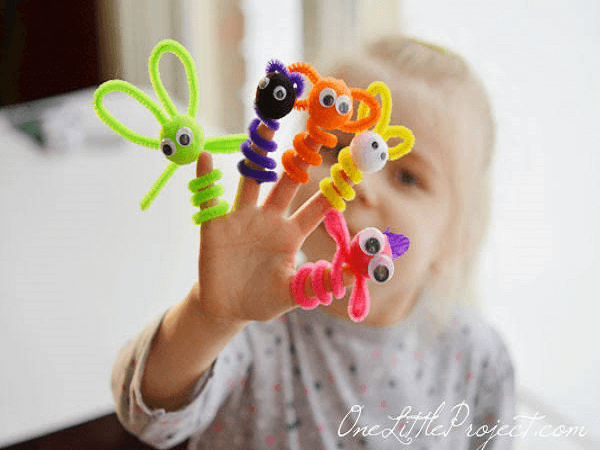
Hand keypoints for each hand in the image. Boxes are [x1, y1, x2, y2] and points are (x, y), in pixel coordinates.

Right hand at [191, 128, 352, 323]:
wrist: (227, 309)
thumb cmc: (263, 300)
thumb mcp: (294, 293)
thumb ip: (320, 282)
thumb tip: (354, 273)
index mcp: (292, 234)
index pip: (317, 207)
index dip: (335, 189)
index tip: (352, 167)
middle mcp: (269, 219)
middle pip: (288, 183)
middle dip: (301, 158)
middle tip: (315, 128)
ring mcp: (242, 219)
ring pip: (251, 180)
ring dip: (257, 154)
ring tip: (265, 124)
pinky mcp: (215, 227)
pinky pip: (210, 198)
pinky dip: (205, 177)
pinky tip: (205, 156)